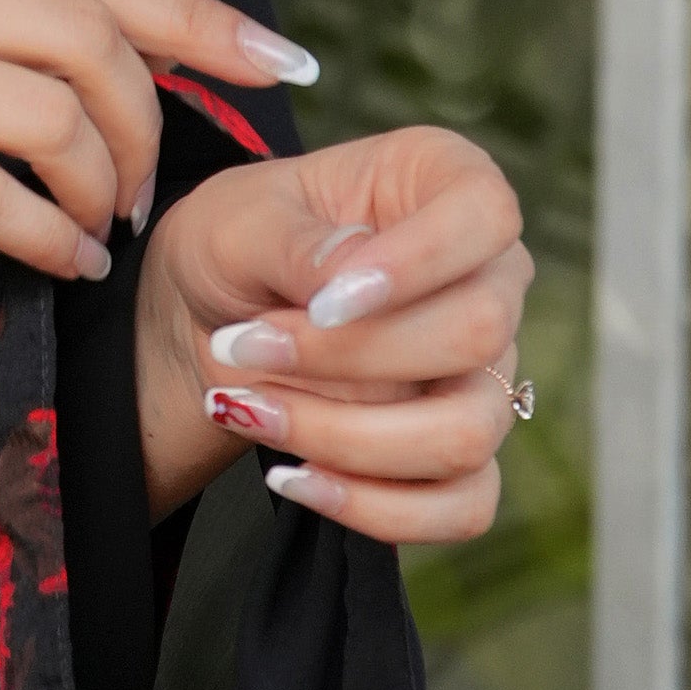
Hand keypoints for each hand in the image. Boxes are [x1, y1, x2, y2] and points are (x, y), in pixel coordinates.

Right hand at [0, 0, 318, 310]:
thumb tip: (95, 57)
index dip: (197, 15)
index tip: (279, 58)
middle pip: (89, 35)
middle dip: (148, 126)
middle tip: (140, 197)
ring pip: (53, 113)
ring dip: (100, 191)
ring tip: (91, 236)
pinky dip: (43, 239)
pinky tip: (49, 264)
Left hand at [135, 125, 530, 534]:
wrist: (203, 328)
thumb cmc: (232, 248)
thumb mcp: (236, 223)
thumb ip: (297, 244)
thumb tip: (353, 279)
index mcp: (442, 183)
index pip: (486, 214)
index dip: (415, 265)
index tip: (322, 304)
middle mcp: (487, 276)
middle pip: (476, 335)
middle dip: (346, 359)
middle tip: (241, 348)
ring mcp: (487, 371)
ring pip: (467, 432)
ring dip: (345, 437)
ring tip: (246, 408)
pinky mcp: (464, 452)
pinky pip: (463, 505)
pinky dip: (372, 506)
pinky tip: (293, 478)